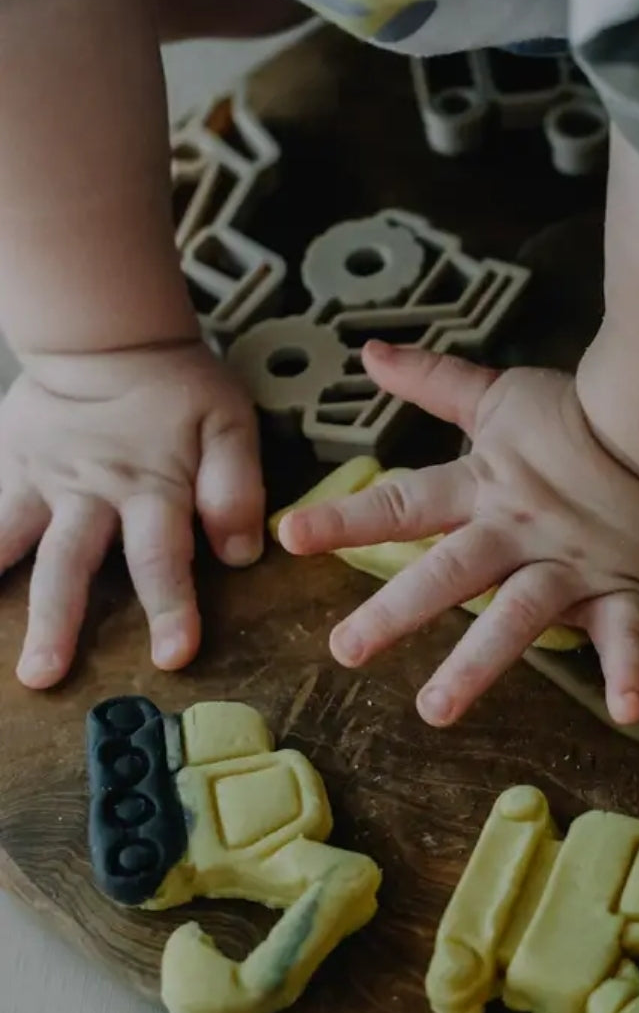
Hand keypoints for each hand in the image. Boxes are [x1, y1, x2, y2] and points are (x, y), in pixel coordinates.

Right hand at [0, 342, 263, 686]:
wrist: (107, 336)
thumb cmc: (177, 390)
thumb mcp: (228, 424)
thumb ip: (236, 486)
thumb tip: (241, 552)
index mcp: (149, 489)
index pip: (161, 557)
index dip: (169, 607)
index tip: (172, 655)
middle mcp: (88, 495)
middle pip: (69, 565)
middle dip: (56, 623)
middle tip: (44, 676)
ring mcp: (38, 483)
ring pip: (5, 541)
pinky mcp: (5, 468)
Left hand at [277, 341, 638, 726]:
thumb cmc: (580, 416)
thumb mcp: (500, 396)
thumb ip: (434, 383)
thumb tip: (370, 352)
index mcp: (483, 491)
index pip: (403, 505)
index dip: (346, 519)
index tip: (289, 536)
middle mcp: (516, 535)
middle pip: (448, 573)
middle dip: (396, 610)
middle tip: (346, 648)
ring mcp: (570, 568)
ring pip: (518, 617)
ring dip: (478, 663)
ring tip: (437, 708)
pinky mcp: (624, 590)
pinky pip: (628, 636)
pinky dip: (630, 671)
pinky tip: (627, 711)